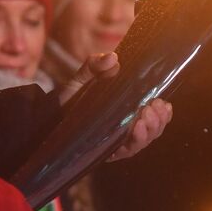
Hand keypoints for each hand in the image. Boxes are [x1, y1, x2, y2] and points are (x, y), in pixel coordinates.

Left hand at [58, 52, 173, 161]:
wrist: (46, 116)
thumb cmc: (69, 97)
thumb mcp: (83, 77)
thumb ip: (95, 65)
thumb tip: (113, 58)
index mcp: (126, 112)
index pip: (152, 116)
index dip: (163, 114)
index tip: (165, 104)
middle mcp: (124, 129)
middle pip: (151, 130)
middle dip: (158, 122)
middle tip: (154, 108)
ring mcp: (114, 142)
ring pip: (141, 142)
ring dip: (149, 131)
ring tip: (145, 118)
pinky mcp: (104, 152)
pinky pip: (124, 151)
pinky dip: (134, 142)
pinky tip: (136, 129)